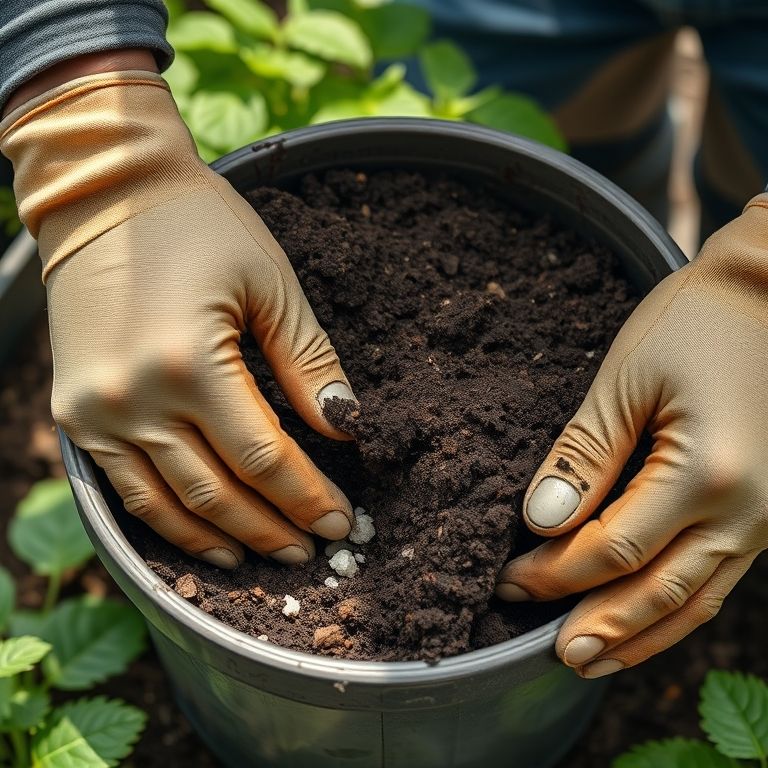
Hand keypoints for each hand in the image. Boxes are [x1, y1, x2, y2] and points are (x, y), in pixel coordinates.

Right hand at [0, 68, 356, 568]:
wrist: (104, 193)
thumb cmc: (199, 227)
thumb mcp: (270, 285)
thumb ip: (309, 365)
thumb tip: (347, 428)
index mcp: (190, 361)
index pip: (264, 458)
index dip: (307, 497)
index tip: (342, 521)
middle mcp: (134, 398)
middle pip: (220, 493)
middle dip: (276, 527)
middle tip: (317, 547)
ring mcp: (95, 412)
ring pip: (171, 506)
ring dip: (226, 540)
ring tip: (270, 557)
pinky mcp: (75, 414)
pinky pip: (126, 491)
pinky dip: (170, 524)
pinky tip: (207, 541)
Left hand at [496, 197, 767, 676]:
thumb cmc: (696, 322)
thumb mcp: (626, 382)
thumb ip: (583, 457)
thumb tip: (541, 522)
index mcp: (708, 474)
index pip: (612, 550)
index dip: (556, 573)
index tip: (511, 580)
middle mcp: (748, 510)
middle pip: (659, 592)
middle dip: (599, 626)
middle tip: (553, 655)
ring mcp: (766, 516)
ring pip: (696, 599)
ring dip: (642, 635)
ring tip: (594, 662)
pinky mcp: (765, 509)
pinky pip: (718, 577)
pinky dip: (677, 606)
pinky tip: (647, 620)